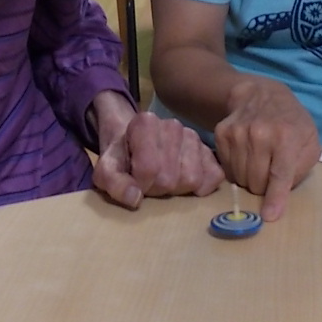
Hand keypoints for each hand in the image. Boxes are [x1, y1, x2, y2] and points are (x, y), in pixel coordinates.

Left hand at [93, 107, 224, 208]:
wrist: (136, 147)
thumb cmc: (122, 160)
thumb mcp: (106, 171)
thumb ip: (114, 183)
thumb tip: (135, 198)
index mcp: (145, 123)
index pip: (149, 168)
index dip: (140, 184)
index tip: (134, 180)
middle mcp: (172, 125)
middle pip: (170, 177)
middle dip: (157, 188)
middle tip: (149, 183)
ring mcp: (193, 137)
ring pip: (192, 179)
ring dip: (176, 189)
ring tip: (164, 181)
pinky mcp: (209, 152)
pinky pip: (214, 175)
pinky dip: (203, 187)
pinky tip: (187, 186)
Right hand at [213, 77, 320, 220]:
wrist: (261, 95)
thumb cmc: (291, 123)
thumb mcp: (309, 141)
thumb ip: (301, 167)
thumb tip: (282, 192)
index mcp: (287, 137)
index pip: (279, 174)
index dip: (275, 198)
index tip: (269, 216)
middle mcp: (260, 134)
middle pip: (256, 182)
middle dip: (263, 188)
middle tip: (268, 176)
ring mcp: (238, 133)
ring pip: (239, 178)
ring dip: (249, 180)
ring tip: (257, 165)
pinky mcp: (222, 134)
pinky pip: (226, 168)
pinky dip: (236, 170)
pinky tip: (245, 157)